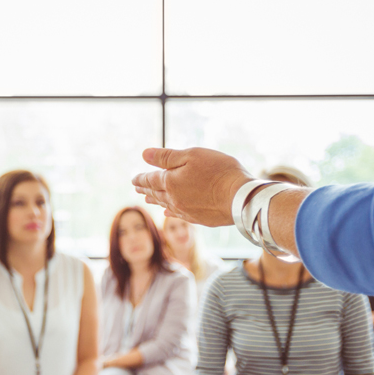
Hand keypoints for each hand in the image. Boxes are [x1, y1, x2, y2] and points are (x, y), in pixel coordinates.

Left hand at [132, 147, 253, 226]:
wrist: (240, 197)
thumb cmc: (218, 171)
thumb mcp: (191, 156)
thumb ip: (166, 157)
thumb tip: (144, 155)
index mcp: (170, 182)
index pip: (150, 180)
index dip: (141, 178)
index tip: (133, 179)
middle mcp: (174, 199)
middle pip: (156, 193)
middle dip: (146, 189)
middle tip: (137, 188)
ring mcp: (186, 211)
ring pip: (165, 205)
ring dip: (155, 201)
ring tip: (148, 199)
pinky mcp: (198, 219)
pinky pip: (178, 215)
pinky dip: (170, 212)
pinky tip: (168, 213)